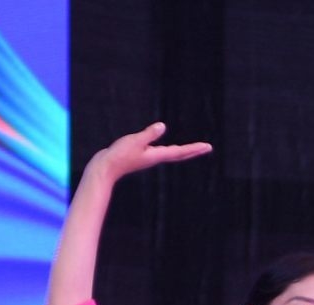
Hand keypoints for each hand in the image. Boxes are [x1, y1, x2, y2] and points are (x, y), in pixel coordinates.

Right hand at [93, 122, 212, 184]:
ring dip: (184, 151)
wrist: (105, 168)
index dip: (194, 149)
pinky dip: (170, 150)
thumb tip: (163, 126)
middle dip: (193, 151)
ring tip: (194, 149)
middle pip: (179, 154)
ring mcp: (149, 158)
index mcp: (156, 155)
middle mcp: (155, 158)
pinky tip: (169, 147)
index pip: (180, 151)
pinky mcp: (142, 156)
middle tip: (207, 148)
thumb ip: (149, 134)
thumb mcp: (134, 141)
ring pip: (171, 154)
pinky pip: (162, 152)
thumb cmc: (118, 155)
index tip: (208, 147)